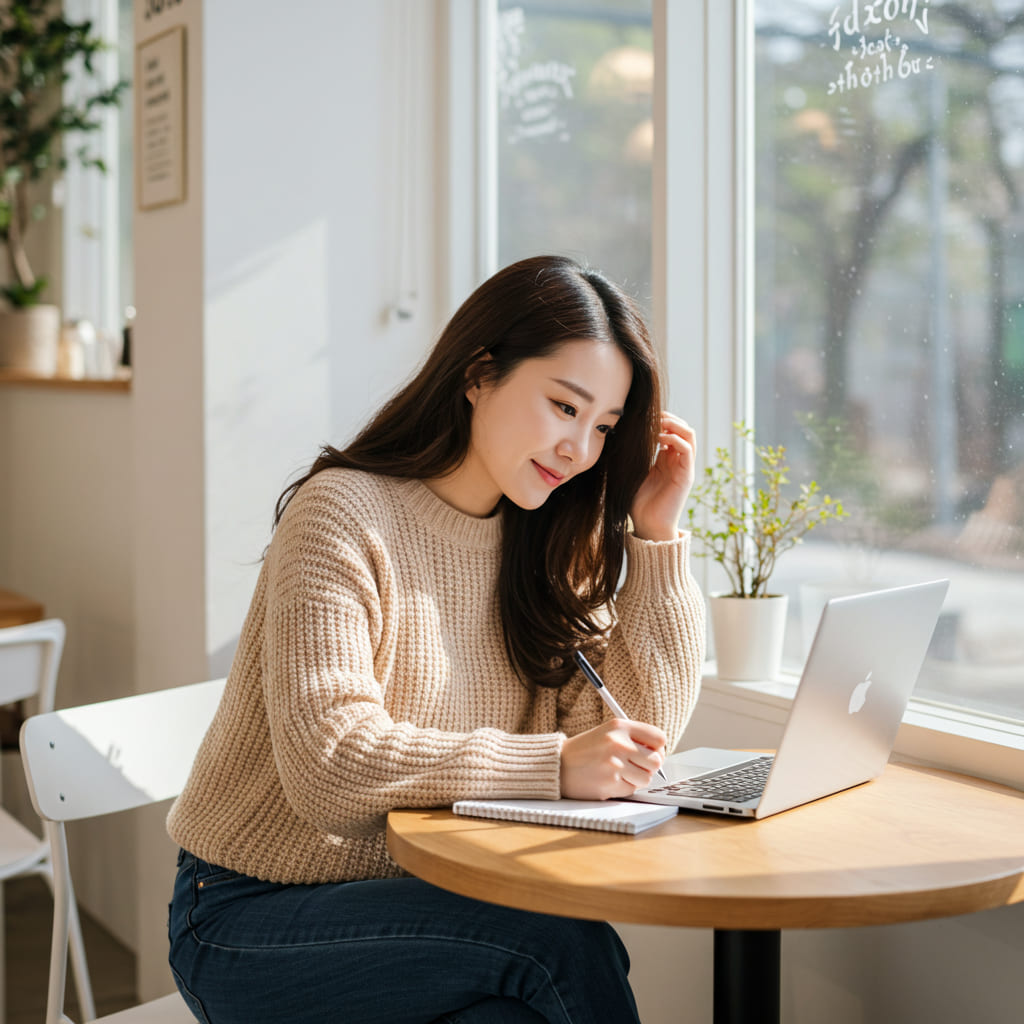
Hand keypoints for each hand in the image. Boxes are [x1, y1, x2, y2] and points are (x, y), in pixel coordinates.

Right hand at [560, 719, 667, 799]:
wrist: (558, 765)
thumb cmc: (585, 749)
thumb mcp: (608, 732)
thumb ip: (633, 738)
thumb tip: (660, 752)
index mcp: (619, 726)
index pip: (659, 738)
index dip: (659, 747)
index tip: (652, 752)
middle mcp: (618, 743)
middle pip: (656, 760)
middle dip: (650, 766)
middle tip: (638, 766)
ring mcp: (614, 764)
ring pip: (646, 778)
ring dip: (637, 778)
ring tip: (621, 772)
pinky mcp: (610, 784)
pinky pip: (631, 789)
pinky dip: (624, 787)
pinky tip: (610, 779)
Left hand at [630, 413, 695, 541]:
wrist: (647, 526)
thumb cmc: (638, 503)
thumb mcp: (633, 474)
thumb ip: (632, 457)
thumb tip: (619, 437)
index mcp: (666, 460)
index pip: (671, 431)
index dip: (662, 419)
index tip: (646, 415)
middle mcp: (677, 461)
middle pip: (683, 429)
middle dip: (670, 417)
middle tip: (654, 414)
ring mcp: (684, 467)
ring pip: (689, 435)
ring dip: (675, 424)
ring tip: (659, 421)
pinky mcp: (686, 475)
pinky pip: (687, 450)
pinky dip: (675, 439)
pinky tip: (660, 437)